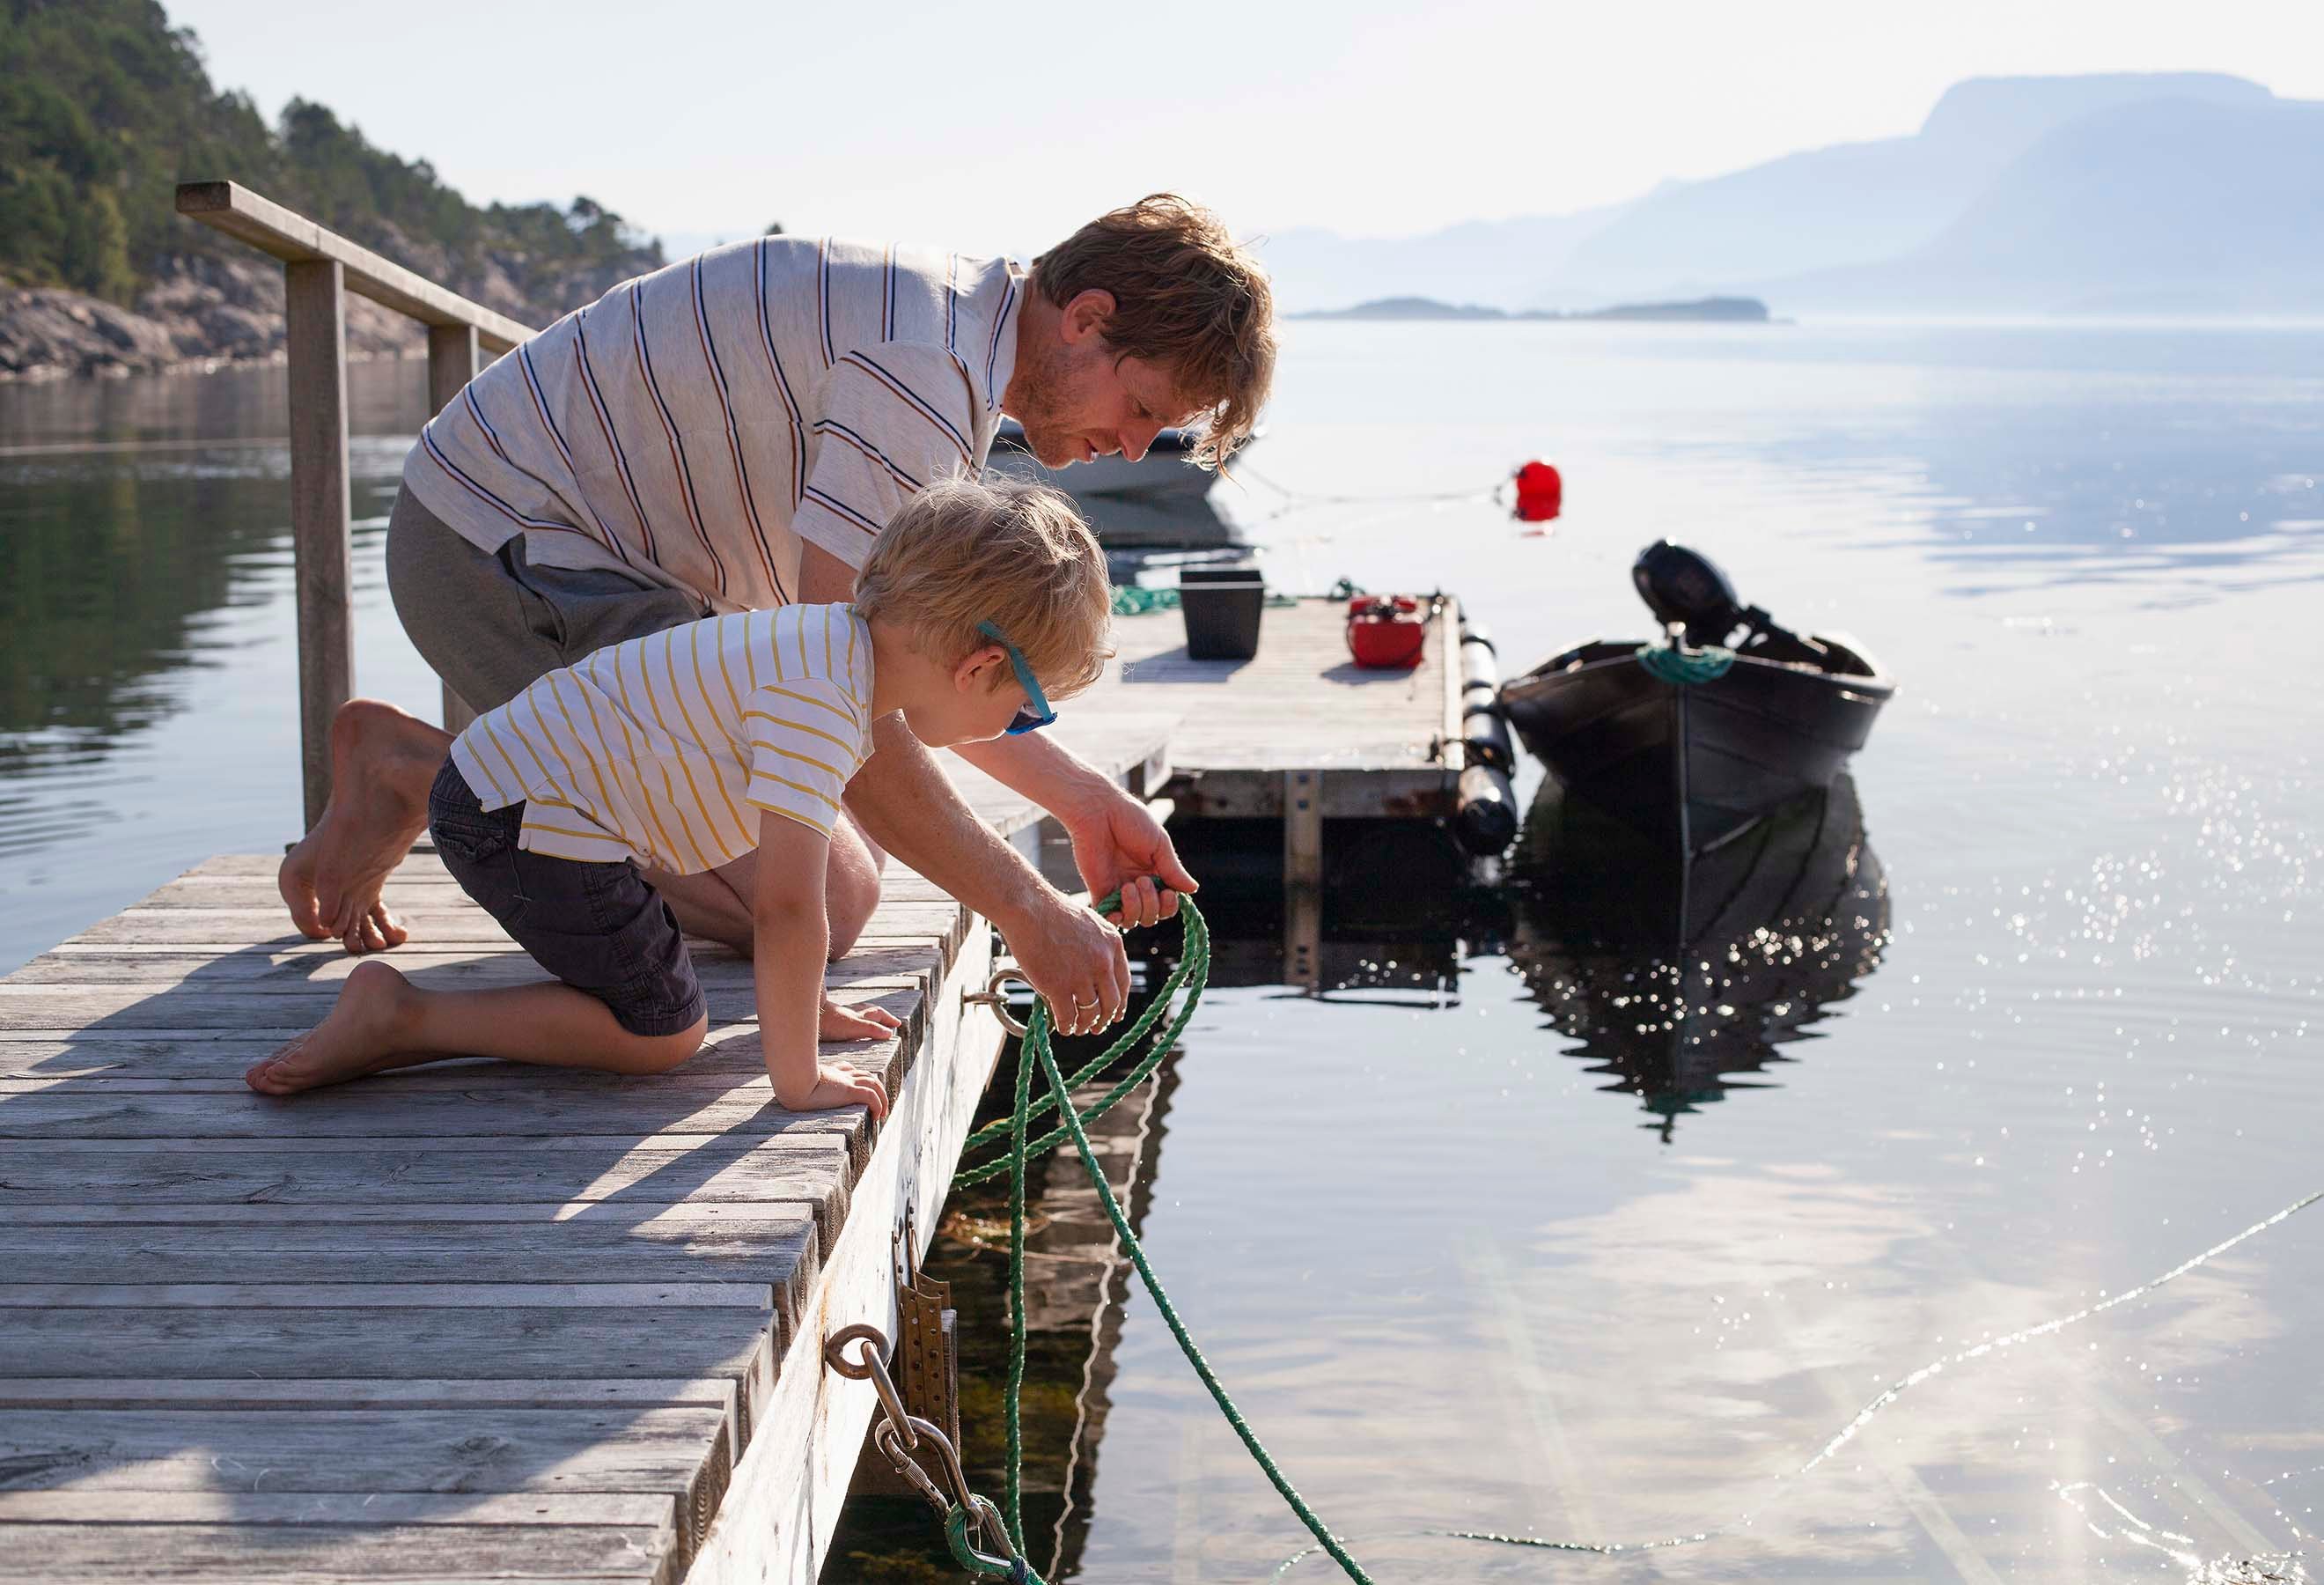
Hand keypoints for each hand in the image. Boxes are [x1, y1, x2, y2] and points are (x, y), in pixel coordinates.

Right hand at [782, 1058, 889, 1119]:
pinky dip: (878, 1105)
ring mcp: (846, 1081)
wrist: (791, 1084)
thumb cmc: (788, 1085)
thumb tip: (784, 1095)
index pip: (847, 1068)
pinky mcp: (848, 1091)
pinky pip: (871, 1096)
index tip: (860, 1086)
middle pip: (866, 1075)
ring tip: (882, 1114)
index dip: (856, 1076)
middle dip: (876, 1087)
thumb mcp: (793, 1084)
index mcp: (828, 1072)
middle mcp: (840, 1075)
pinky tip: (876, 1117)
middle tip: (880, 1104)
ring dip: (883, 1098)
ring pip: (874, 1084)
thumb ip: (795, 1085)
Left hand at [820, 994, 902, 1041]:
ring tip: (869, 1022)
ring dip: (865, 1016)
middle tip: (887, 1021)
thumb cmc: (829, 1022)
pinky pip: (843, 1019)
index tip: (897, 1024)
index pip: (878, 1014)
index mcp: (859, 1016)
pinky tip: (844, 1027)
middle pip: (868, 1011)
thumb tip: (889, 1033)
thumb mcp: (855, 1027)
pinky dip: (849, 1021)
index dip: (888, 1019)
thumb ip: (872, 1029)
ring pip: (856, 1013)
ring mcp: (839, 1016)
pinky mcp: (828, 1021)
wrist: (805, 1014)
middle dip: (880, 1015)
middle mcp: (850, 1014)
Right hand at [997, 890, 1129, 1036]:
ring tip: (1078, 1029)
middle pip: (1111, 1002)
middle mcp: (1102, 962)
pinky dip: (1067, 1027)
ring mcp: (1081, 976)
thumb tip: (1099, 973)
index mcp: (1113, 944)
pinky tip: (1064, 1028)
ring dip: (1084, 1025)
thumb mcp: (1090, 923)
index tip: (1115, 1014)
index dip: (1120, 1003)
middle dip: (1104, 1019)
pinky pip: (1068, 1016)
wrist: (1029, 908)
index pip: (1123, 983)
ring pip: (1090, 1013)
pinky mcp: (1058, 986)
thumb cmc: (1053, 912)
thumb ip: (1099, 946)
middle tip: (1097, 1027)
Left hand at [1063, 787, 1197, 931]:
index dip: (1170, 905)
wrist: (1099, 811)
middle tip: (1142, 881)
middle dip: (1152, 904)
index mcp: (1154, 873)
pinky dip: (1116, 921)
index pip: (1166, 902)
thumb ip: (1173, 869)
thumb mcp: (1159, 844)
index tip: (1168, 893)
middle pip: (1152, 915)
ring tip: (1129, 886)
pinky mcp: (1099, 891)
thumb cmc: (1131, 820)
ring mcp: (1117, 890)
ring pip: (1133, 920)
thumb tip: (1193, 889)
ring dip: (1136, 909)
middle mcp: (1137, 885)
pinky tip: (1118, 911)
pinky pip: (1108, 918)